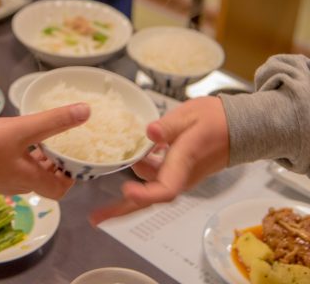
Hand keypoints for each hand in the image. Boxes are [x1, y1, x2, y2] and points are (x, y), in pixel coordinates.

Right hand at [0, 103, 89, 199]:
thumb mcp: (20, 129)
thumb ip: (53, 121)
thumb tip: (86, 112)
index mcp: (31, 179)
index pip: (61, 188)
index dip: (73, 174)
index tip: (77, 154)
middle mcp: (18, 183)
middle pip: (46, 177)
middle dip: (57, 159)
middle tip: (65, 137)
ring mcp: (0, 178)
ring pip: (29, 168)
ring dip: (39, 152)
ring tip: (44, 130)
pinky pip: (12, 162)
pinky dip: (22, 150)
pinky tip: (17, 132)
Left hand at [90, 96, 228, 223]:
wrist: (238, 127)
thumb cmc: (215, 119)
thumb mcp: (190, 115)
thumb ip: (169, 125)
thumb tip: (150, 132)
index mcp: (183, 162)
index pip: (166, 189)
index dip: (145, 195)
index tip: (125, 192)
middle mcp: (181, 175)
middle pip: (151, 198)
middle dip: (122, 209)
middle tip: (96, 218)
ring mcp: (179, 176)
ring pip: (150, 188)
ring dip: (127, 192)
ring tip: (103, 200)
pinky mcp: (177, 171)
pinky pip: (154, 180)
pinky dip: (138, 178)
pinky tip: (126, 164)